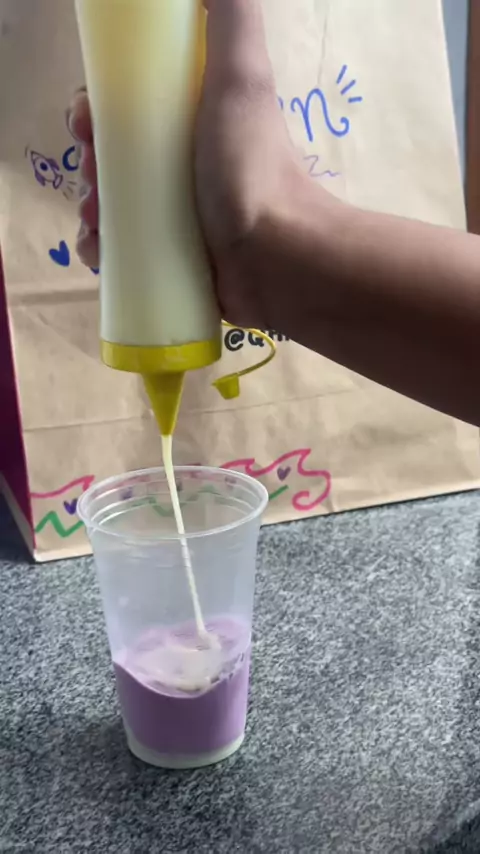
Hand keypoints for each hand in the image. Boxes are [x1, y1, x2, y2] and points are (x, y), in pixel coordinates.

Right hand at [68, 0, 303, 328]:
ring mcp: (177, 219)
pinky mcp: (170, 261)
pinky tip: (99, 250)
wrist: (275, 258)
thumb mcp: (241, 78)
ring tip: (96, 219)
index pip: (129, 111)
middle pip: (114, 159)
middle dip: (90, 164)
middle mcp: (184, 170)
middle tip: (93, 178)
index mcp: (193, 127)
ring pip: (110, 206)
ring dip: (88, 208)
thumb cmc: (253, 168)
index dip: (98, 111)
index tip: (87, 122)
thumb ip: (232, 18)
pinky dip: (100, 250)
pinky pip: (119, 253)